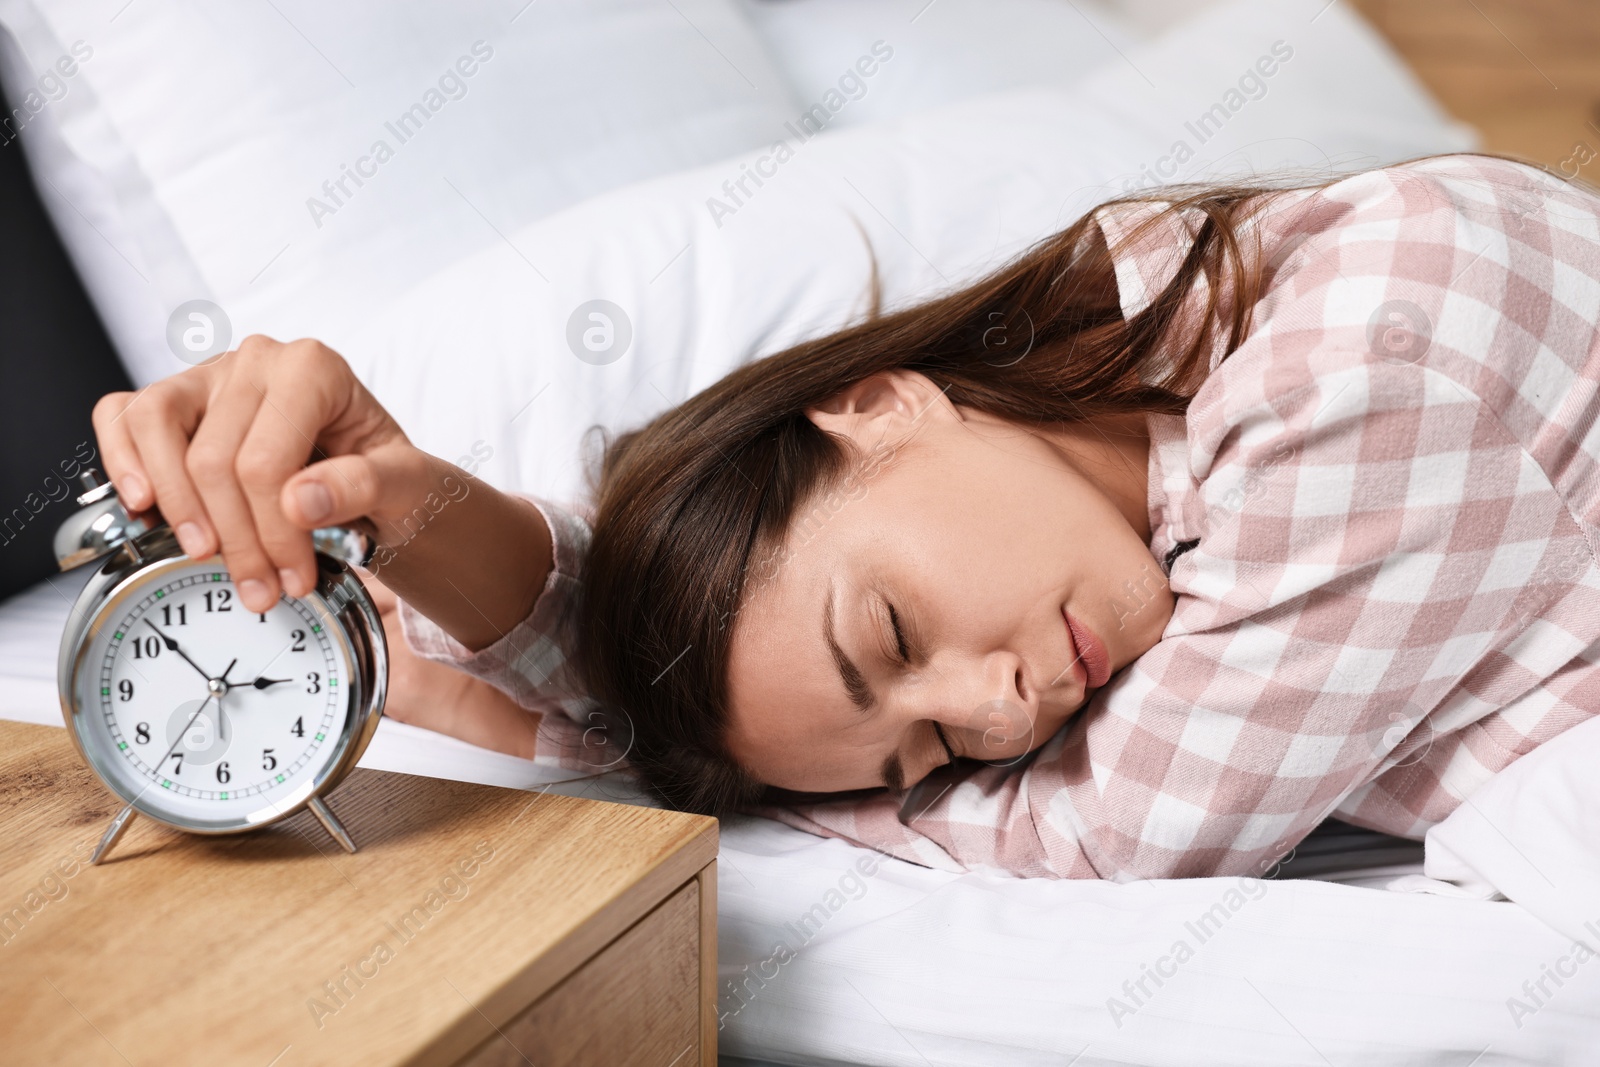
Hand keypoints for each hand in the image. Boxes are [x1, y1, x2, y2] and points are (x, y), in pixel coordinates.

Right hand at [93, 336, 432, 613]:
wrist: (377, 475)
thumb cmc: (388, 473)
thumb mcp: (406, 484)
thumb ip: (364, 486)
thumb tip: (300, 501)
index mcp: (313, 369)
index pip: (265, 462)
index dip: (271, 532)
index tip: (292, 578)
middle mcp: (258, 361)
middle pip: (212, 458)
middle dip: (235, 539)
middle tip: (260, 588)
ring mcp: (211, 376)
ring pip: (155, 428)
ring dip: (176, 505)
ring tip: (204, 552)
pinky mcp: (178, 397)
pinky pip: (122, 415)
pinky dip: (121, 460)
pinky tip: (143, 505)